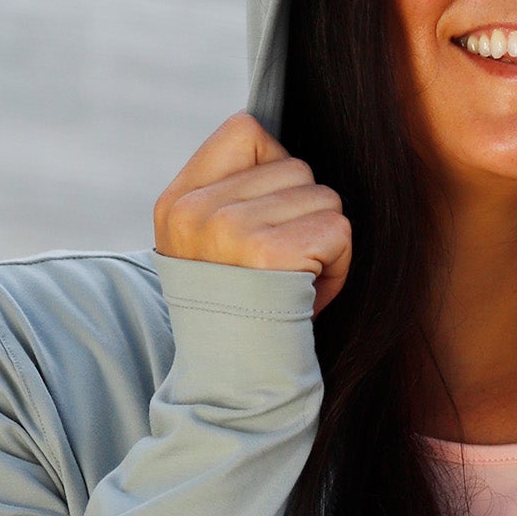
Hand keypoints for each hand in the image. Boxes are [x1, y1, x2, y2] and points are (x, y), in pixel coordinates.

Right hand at [154, 113, 353, 316]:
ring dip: (324, 244)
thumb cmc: (237, 315)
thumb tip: (280, 145)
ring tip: (294, 282)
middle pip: (296, 167)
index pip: (245, 131)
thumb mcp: (209, 249)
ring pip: (323, 196)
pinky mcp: (271, 251)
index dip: (274, 168)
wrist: (236, 384)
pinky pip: (338, 229)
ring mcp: (232, 228)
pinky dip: (339, 266)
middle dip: (304, 216)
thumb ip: (233, 194)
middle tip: (283, 267)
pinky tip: (309, 294)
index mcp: (177, 203)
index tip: (266, 220)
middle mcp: (198, 211)